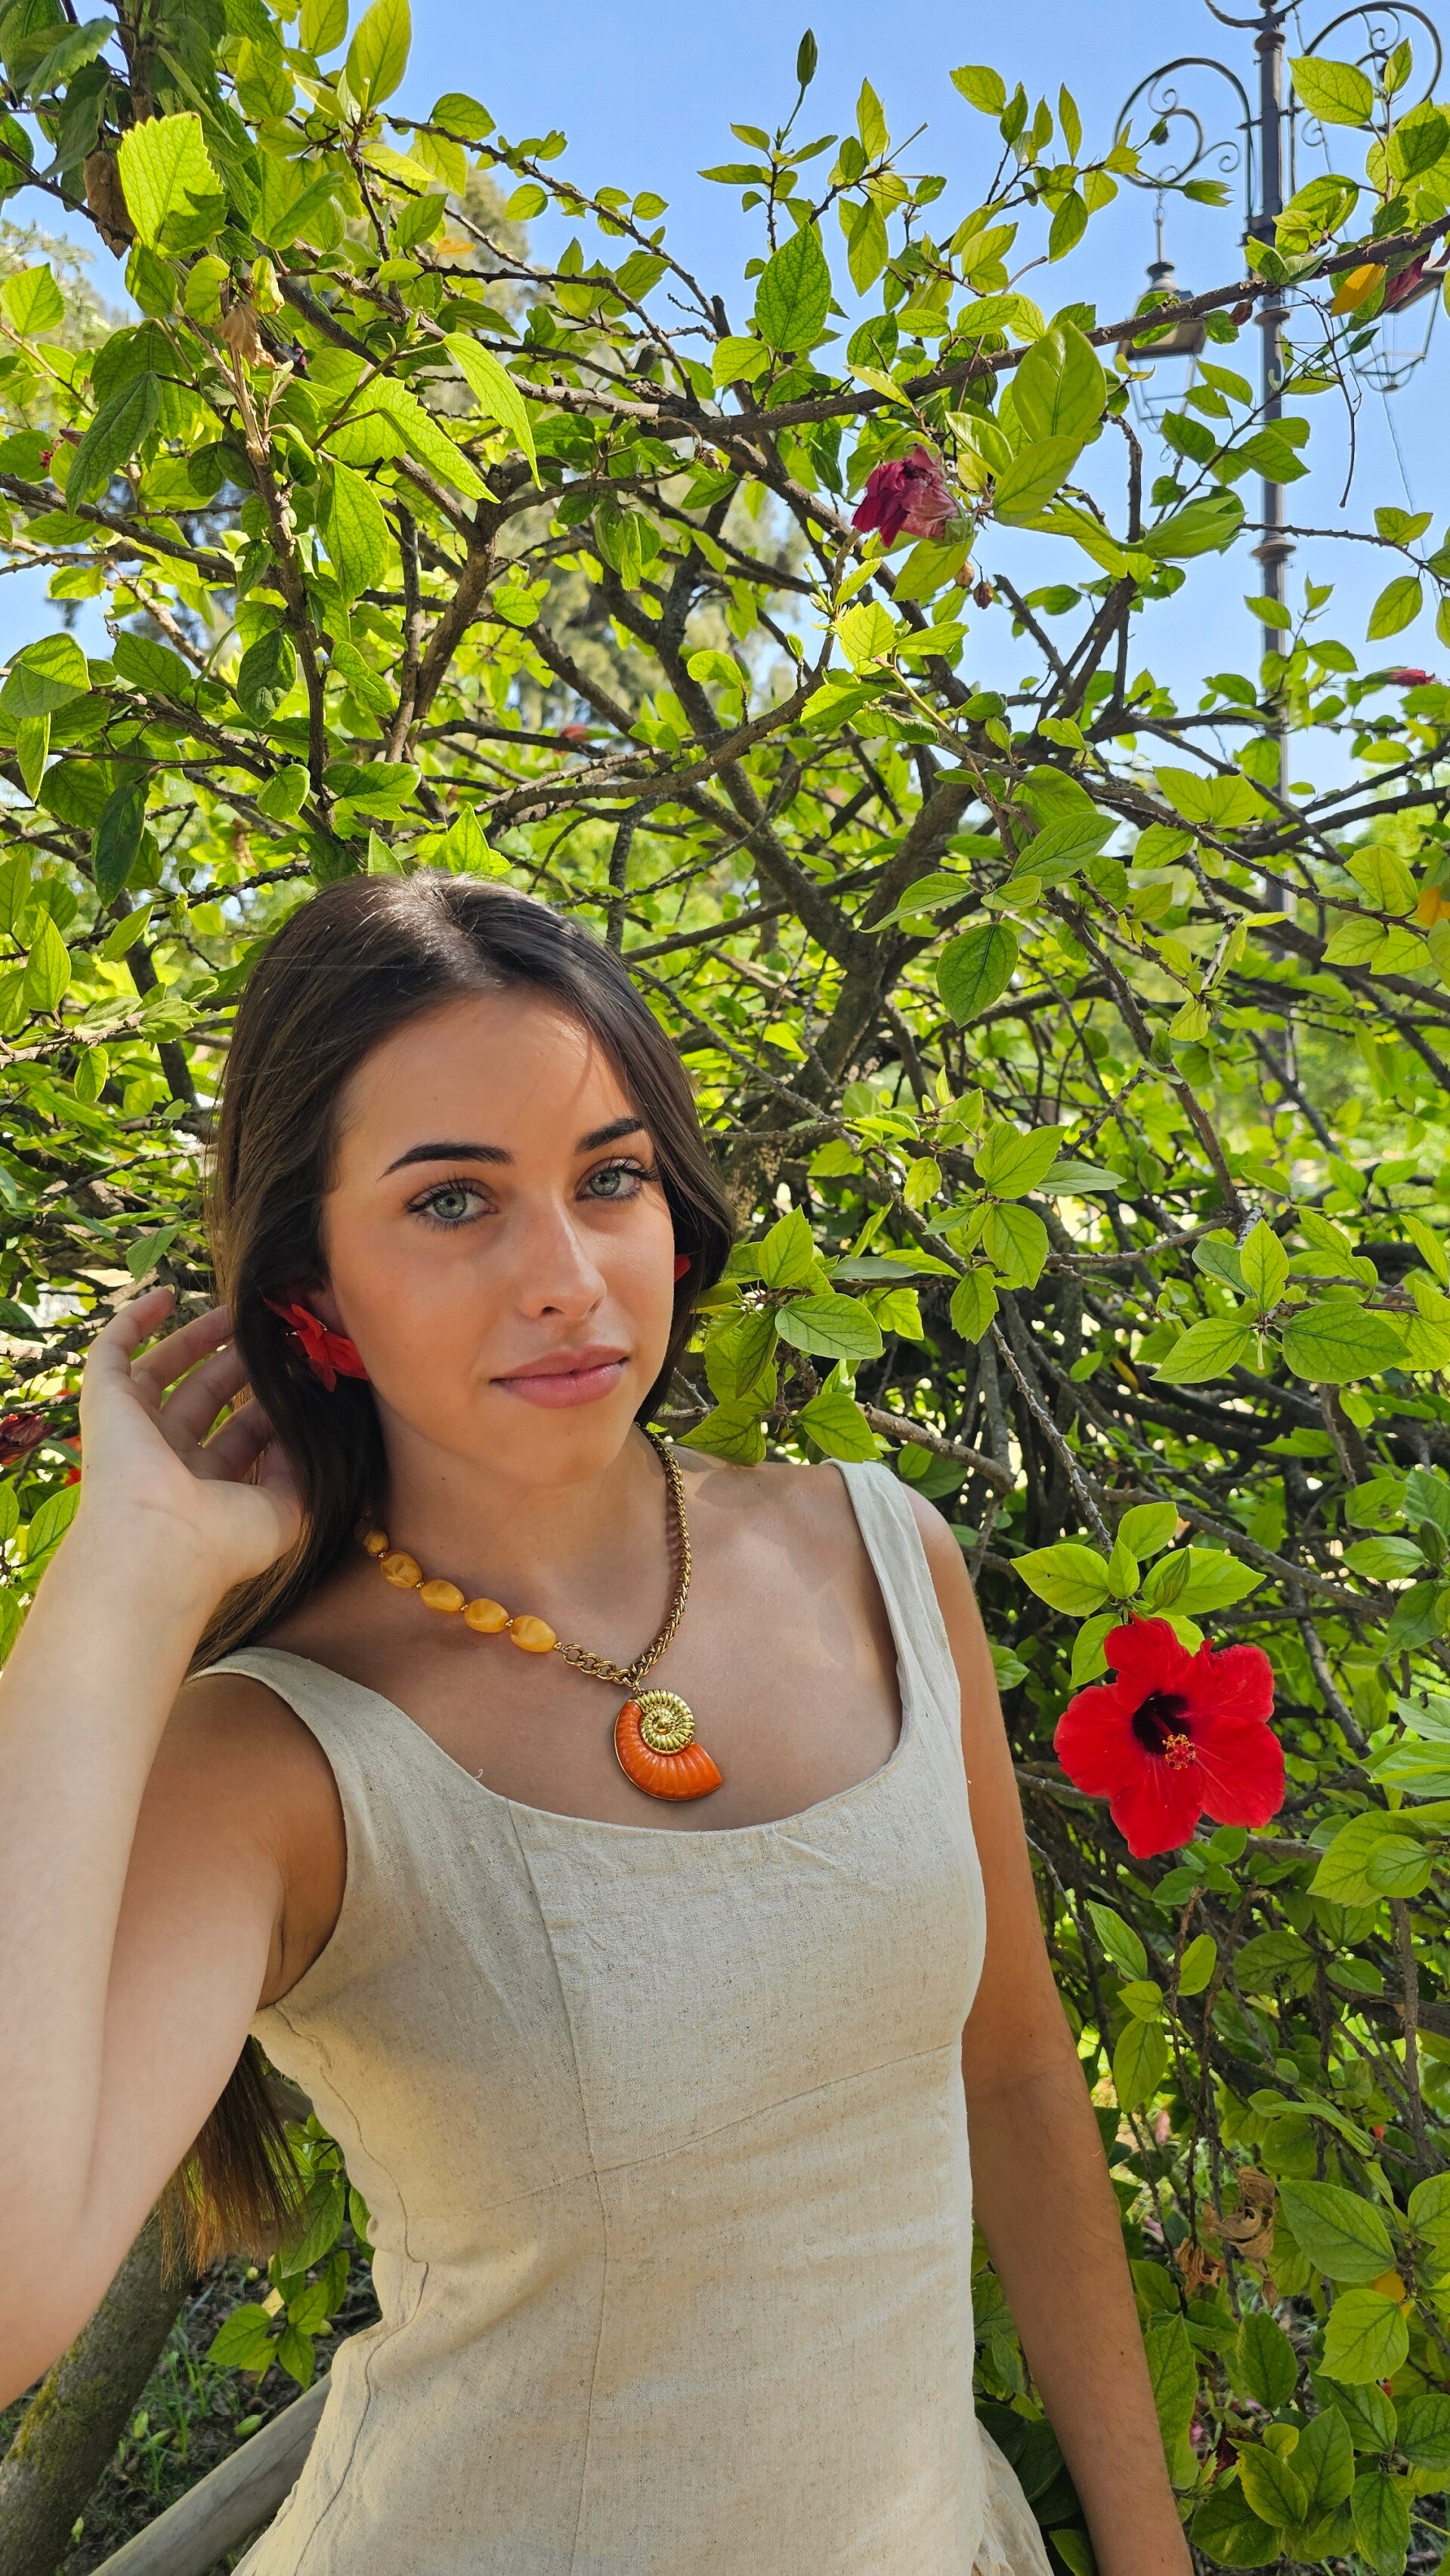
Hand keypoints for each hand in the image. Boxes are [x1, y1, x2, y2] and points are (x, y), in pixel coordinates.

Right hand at [74, 1286, 301, 1602]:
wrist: (161, 1544)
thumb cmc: (223, 1540)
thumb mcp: (284, 1511)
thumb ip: (300, 1471)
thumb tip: (306, 1429)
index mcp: (206, 1487)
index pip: (241, 1437)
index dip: (269, 1406)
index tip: (300, 1375)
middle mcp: (167, 1458)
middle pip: (206, 1398)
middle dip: (239, 1366)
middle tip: (273, 1336)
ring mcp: (134, 1429)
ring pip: (165, 1371)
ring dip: (199, 1340)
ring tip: (237, 1312)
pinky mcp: (105, 1401)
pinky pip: (111, 1351)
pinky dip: (134, 1320)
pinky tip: (165, 1294)